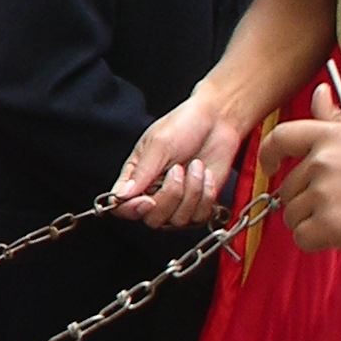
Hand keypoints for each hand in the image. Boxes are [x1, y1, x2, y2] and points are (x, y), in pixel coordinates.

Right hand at [115, 93, 248, 227]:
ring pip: (177, 220)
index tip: (147, 200)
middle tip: (177, 169)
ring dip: (192, 191)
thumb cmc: (185, 125)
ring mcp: (177, 202)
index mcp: (136, 178)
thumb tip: (121, 195)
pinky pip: (199, 216)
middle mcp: (154, 193)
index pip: (122, 206)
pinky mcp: (199, 205)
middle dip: (170, 195)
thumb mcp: (158, 144)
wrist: (218, 120)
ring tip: (195, 166)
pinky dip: (206, 195)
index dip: (132, 209)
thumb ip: (141, 173)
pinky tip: (206, 175)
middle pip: (152, 219)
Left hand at [257, 86, 340, 256]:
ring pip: (292, 214)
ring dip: (313, 220)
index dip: (268, 153)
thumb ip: (337, 119)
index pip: (281, 137)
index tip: (270, 165)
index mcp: (334, 137)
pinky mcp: (325, 224)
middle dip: (308, 199)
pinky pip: (301, 237)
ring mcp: (323, 193)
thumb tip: (319, 92)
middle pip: (287, 187)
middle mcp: (324, 161)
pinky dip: (318, 241)